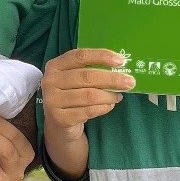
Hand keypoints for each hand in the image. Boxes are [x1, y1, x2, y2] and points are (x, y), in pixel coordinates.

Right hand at [41, 48, 133, 179]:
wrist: (59, 124)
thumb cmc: (72, 95)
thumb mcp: (75, 79)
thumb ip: (91, 69)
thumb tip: (120, 67)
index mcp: (55, 66)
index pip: (80, 56)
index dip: (102, 56)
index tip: (121, 61)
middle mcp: (50, 81)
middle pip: (86, 76)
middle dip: (112, 79)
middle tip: (129, 82)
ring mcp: (52, 100)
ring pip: (89, 95)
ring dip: (109, 96)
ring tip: (118, 96)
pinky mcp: (59, 118)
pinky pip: (88, 111)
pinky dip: (103, 108)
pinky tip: (109, 106)